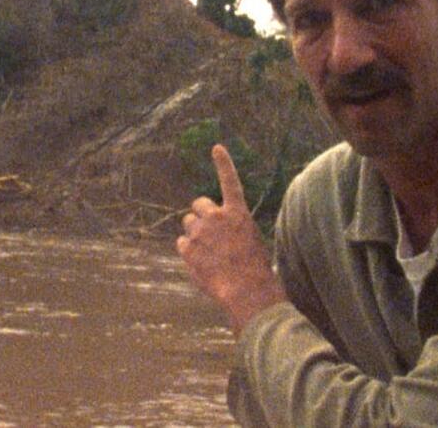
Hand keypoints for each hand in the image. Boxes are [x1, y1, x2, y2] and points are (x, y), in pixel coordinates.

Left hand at [176, 144, 286, 332]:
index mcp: (238, 213)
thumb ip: (234, 228)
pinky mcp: (188, 247)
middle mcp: (217, 216)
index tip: (216, 147)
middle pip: (198, 204)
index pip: (230, 181)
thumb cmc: (255, 269)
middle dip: (200, 214)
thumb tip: (220, 231)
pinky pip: (182, 243)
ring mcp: (200, 231)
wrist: (246, 290)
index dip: (223, 163)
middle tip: (209, 232)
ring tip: (209, 252)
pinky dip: (188, 251)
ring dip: (194, 232)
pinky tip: (201, 263)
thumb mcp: (251, 239)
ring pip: (188, 223)